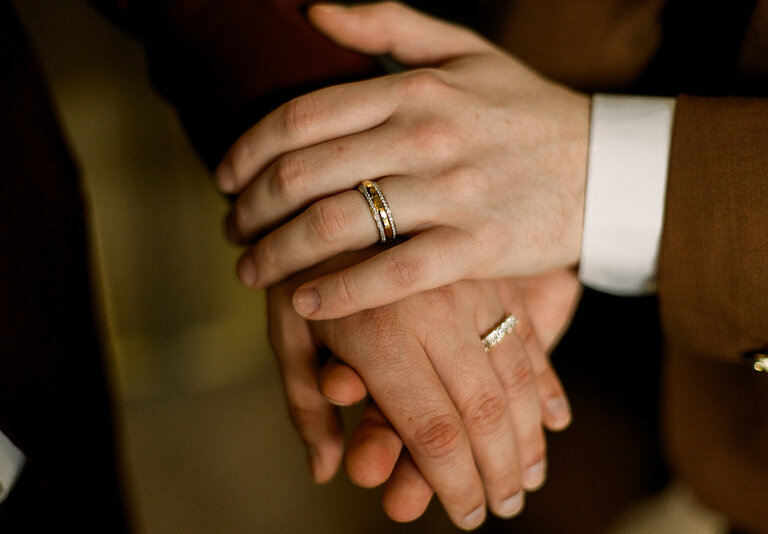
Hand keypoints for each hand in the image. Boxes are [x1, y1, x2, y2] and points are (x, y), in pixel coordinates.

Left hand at [218, 2, 589, 319]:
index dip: (246, 150)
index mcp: (414, 88)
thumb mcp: (464, 51)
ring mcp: (452, 193)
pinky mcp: (477, 247)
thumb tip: (313, 11)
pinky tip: (305, 304)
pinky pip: (392, 275)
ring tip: (250, 271)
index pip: (301, 117)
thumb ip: (387, 24)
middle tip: (231, 229)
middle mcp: (426, 136)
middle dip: (250, 208)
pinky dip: (339, 292)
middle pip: (304, 174)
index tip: (224, 177)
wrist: (604, 166)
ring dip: (278, 254)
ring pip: (337, 225)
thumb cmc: (524, 110)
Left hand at [268, 250, 579, 528]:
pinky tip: (556, 422)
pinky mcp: (490, 273)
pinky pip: (528, 336)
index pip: (432, 431)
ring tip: (529, 480)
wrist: (339, 180)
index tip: (464, 516)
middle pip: (484, 412)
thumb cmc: (299, 263)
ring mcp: (470, 290)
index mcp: (379, 336)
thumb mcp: (283, 329)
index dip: (454, 483)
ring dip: (527, 437)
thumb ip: (305, 402)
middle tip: (502, 507)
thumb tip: (325, 471)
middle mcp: (434, 314)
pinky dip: (544, 382)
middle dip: (498, 471)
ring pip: (515, 377)